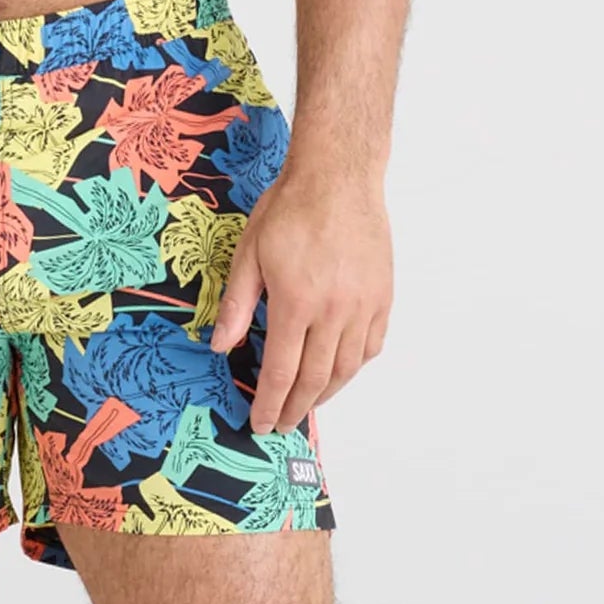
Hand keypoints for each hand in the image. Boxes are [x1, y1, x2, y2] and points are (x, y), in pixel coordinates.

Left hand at [209, 155, 391, 433]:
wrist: (338, 178)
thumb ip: (238, 305)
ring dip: (326, 393)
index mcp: (297, 303)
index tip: (261, 423)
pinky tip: (340, 370)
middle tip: (282, 424)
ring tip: (307, 404)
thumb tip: (221, 346)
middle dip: (296, 408)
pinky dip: (354, 366)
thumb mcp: (250, 253)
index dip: (270, 403)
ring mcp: (363, 306)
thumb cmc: (290, 209)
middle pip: (315, 379)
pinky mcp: (382, 297)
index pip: (282, 371)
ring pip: (347, 368)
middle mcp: (334, 312)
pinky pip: (371, 346)